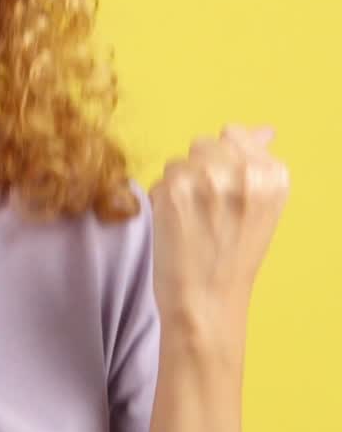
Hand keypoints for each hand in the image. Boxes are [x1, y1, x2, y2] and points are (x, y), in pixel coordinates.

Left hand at [148, 124, 290, 325]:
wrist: (206, 302)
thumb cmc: (234, 260)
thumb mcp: (264, 210)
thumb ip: (260, 165)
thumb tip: (262, 129)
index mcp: (272, 175)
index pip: (237, 135)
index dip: (224, 162)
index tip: (223, 189)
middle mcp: (242, 171)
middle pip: (205, 144)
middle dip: (201, 171)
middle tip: (207, 211)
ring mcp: (205, 178)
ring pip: (180, 161)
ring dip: (180, 185)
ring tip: (193, 219)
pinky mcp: (172, 190)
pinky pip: (160, 180)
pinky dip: (163, 201)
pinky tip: (176, 226)